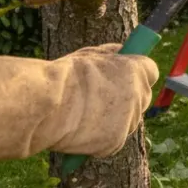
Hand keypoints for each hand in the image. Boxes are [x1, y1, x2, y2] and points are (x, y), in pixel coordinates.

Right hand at [0, 43, 158, 176]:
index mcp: (131, 69)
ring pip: (129, 116)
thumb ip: (105, 54)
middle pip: (142, 93)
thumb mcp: (80, 57)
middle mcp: (136, 93)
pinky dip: (101, 136)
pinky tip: (81, 130)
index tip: (127, 70)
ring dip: (111, 114)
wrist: (39, 106)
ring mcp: (128, 118)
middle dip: (124, 93)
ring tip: (82, 111)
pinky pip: (114, 138)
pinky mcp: (114, 141)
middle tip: (97, 94)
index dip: (134, 70)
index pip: (148, 68)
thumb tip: (127, 46)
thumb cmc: (53, 77)